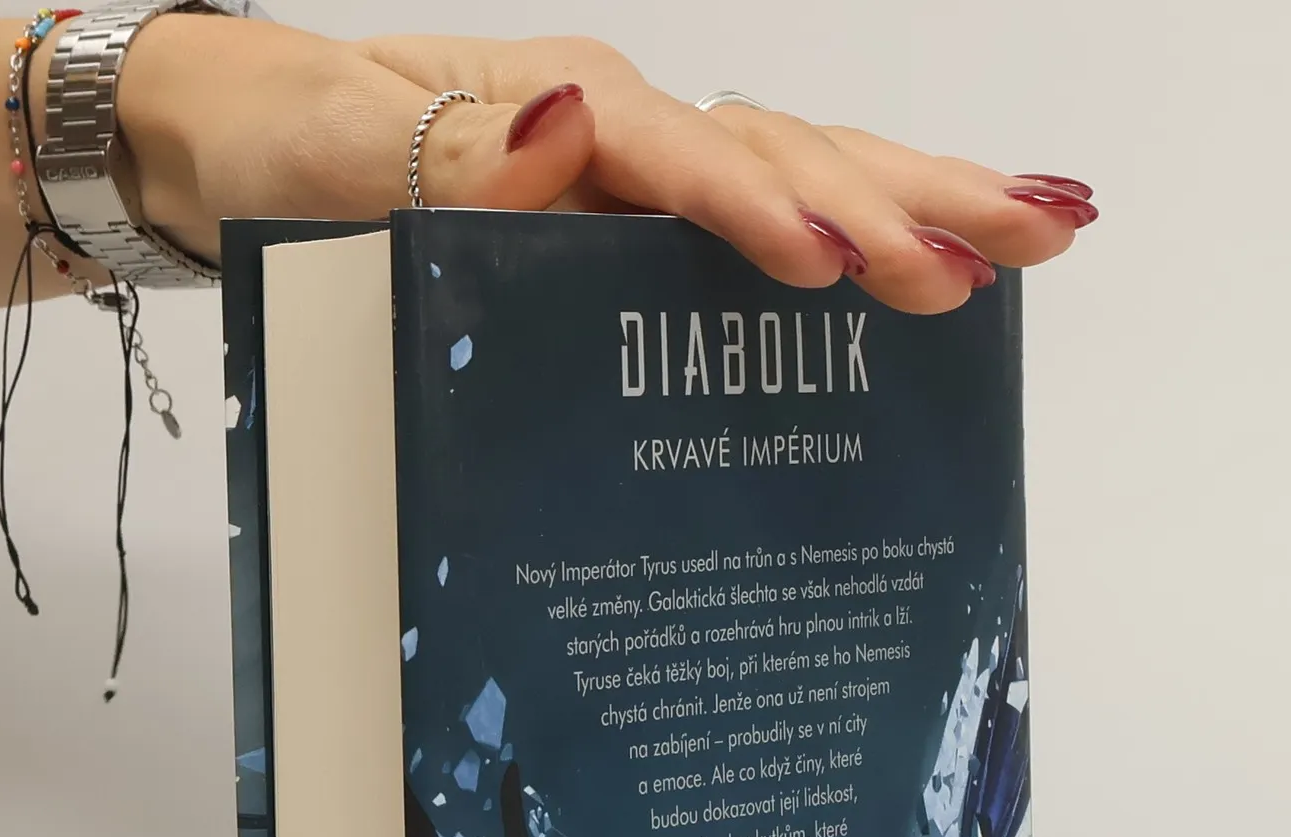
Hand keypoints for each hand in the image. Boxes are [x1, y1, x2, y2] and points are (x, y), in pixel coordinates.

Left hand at [115, 22, 1095, 312]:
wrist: (246, 143)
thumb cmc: (285, 148)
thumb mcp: (331, 152)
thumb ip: (444, 157)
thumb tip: (574, 136)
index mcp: (558, 112)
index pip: (685, 157)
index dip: (761, 212)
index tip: (835, 270)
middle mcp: (623, 131)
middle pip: (791, 148)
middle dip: (909, 198)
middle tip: (1025, 244)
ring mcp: (644, 173)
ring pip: (807, 173)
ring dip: (924, 204)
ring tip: (1043, 236)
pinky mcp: (645, 221)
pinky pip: (768, 223)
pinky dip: (862, 232)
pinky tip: (939, 261)